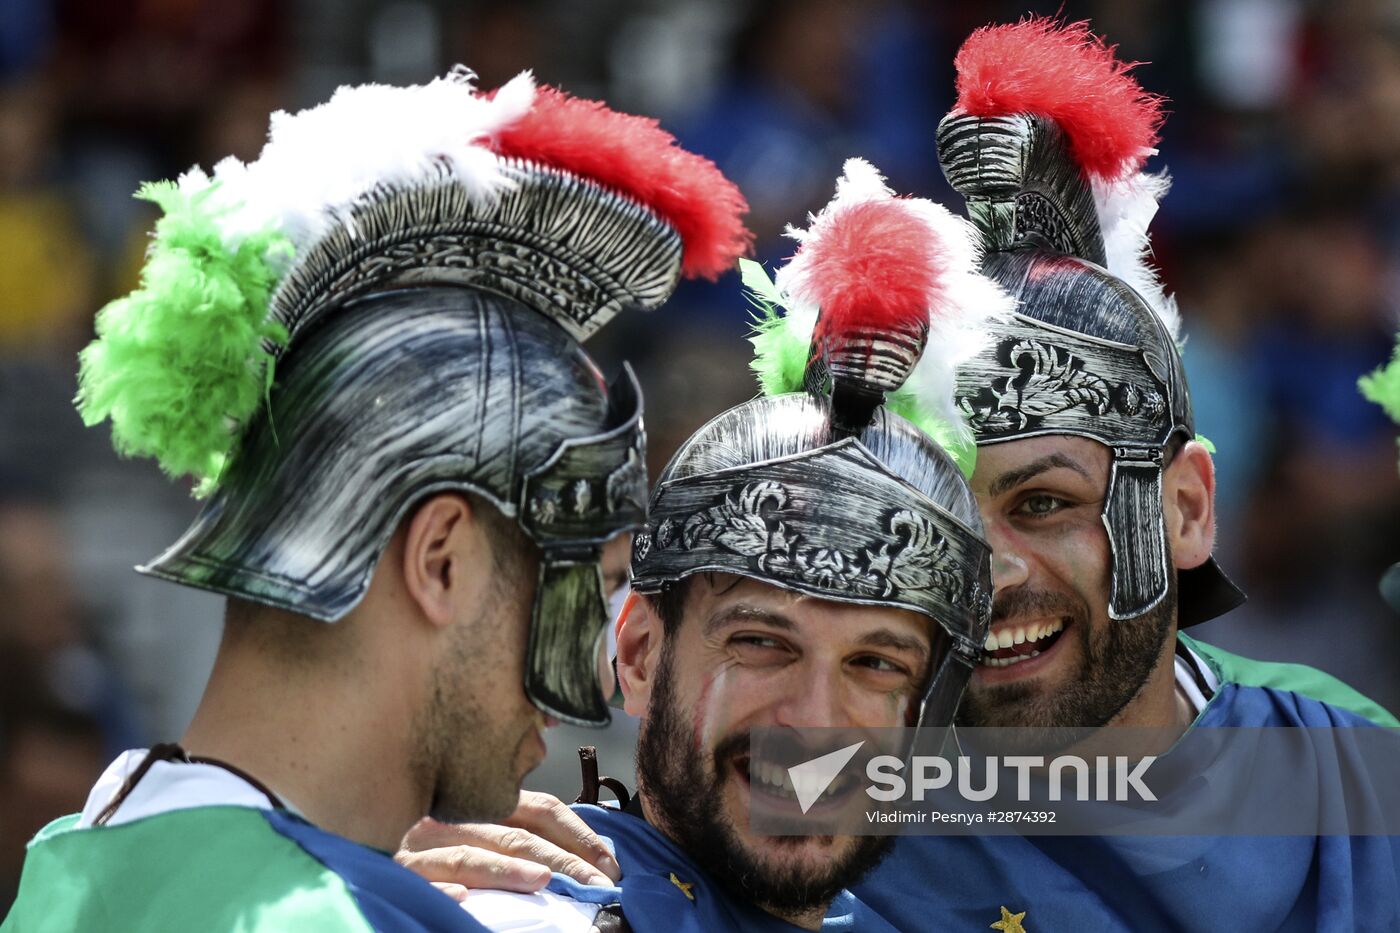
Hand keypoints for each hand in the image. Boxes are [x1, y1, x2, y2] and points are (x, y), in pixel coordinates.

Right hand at [397, 790, 621, 901]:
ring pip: (469, 853)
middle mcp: (454, 816)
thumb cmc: (429, 836)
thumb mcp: (477, 824)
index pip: (541, 809)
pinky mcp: (392, 870)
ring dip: (508, 869)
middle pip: (517, 834)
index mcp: (480, 802)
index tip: (611, 862)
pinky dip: (441, 887)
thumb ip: (516, 829)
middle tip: (598, 885)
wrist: (355, 832)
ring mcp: (420, 843)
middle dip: (563, 861)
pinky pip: (419, 879)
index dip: (580, 834)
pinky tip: (462, 898)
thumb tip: (580, 855)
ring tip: (543, 882)